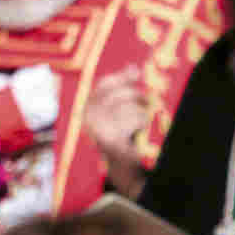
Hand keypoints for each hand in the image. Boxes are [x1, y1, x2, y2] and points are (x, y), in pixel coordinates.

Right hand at [85, 64, 149, 196]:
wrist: (120, 167)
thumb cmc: (119, 135)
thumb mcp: (116, 111)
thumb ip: (121, 90)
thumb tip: (132, 67)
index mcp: (87, 107)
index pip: (103, 85)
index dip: (121, 77)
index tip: (136, 72)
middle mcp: (88, 117)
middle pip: (119, 94)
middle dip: (137, 96)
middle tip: (147, 101)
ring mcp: (98, 129)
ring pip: (130, 108)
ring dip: (141, 114)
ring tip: (140, 123)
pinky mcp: (111, 140)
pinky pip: (134, 121)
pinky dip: (141, 124)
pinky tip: (139, 132)